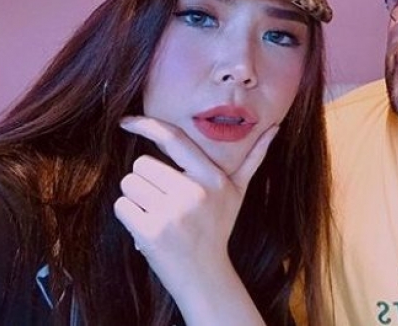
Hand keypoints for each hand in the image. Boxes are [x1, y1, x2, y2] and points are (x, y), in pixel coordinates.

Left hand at [113, 116, 278, 301]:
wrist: (205, 274)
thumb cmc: (217, 226)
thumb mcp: (238, 191)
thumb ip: (254, 158)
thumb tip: (275, 127)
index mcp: (212, 177)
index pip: (174, 139)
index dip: (147, 125)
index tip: (127, 122)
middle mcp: (194, 192)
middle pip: (142, 164)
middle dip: (146, 179)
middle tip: (164, 199)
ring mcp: (172, 213)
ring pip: (129, 183)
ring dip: (136, 197)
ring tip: (157, 212)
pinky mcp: (151, 232)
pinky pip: (122, 206)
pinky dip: (128, 215)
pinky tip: (147, 225)